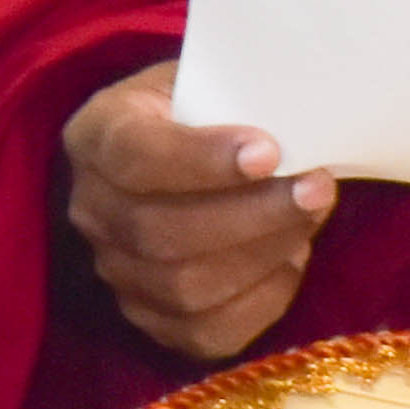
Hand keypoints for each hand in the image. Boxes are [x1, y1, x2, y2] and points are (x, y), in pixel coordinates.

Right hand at [67, 62, 330, 364]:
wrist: (190, 147)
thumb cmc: (208, 105)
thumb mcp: (211, 75)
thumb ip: (241, 90)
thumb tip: (306, 117)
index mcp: (97, 134)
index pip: (135, 157)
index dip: (201, 160)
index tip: (270, 152)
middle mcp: (92, 208)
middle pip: (160, 233)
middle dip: (252, 215)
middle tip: (317, 188)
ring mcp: (116, 271)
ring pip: (184, 288)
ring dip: (264, 255)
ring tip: (311, 216)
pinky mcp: (152, 318)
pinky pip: (206, 333)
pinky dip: (261, 301)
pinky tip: (292, 259)